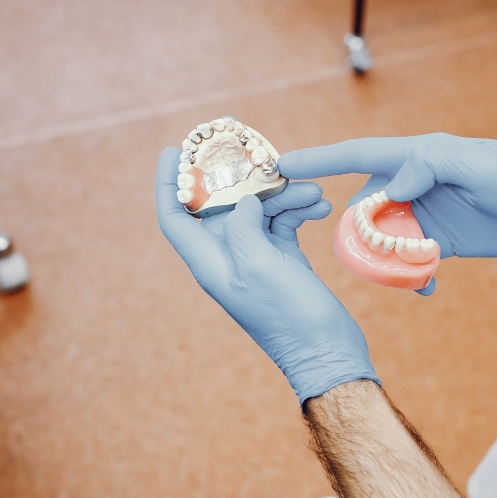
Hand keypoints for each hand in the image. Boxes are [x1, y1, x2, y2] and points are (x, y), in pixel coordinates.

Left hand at [156, 146, 378, 403]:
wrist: (328, 353)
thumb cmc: (289, 317)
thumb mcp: (259, 265)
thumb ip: (242, 225)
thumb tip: (244, 199)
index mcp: (209, 262)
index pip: (174, 217)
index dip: (168, 183)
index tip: (174, 151)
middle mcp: (227, 258)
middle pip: (220, 203)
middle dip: (236, 174)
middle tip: (252, 143)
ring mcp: (255, 258)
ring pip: (258, 208)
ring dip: (283, 193)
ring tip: (313, 190)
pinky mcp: (281, 259)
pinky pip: (282, 222)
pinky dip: (298, 209)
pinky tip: (320, 206)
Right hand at [280, 135, 496, 292]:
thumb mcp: (481, 167)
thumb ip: (431, 166)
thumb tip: (389, 186)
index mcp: (418, 156)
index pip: (359, 156)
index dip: (319, 160)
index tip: (281, 166)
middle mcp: (415, 182)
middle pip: (364, 206)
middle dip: (355, 232)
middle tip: (367, 255)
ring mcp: (425, 212)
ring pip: (383, 237)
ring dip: (384, 260)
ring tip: (406, 274)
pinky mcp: (440, 239)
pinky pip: (408, 259)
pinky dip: (410, 275)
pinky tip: (425, 286)